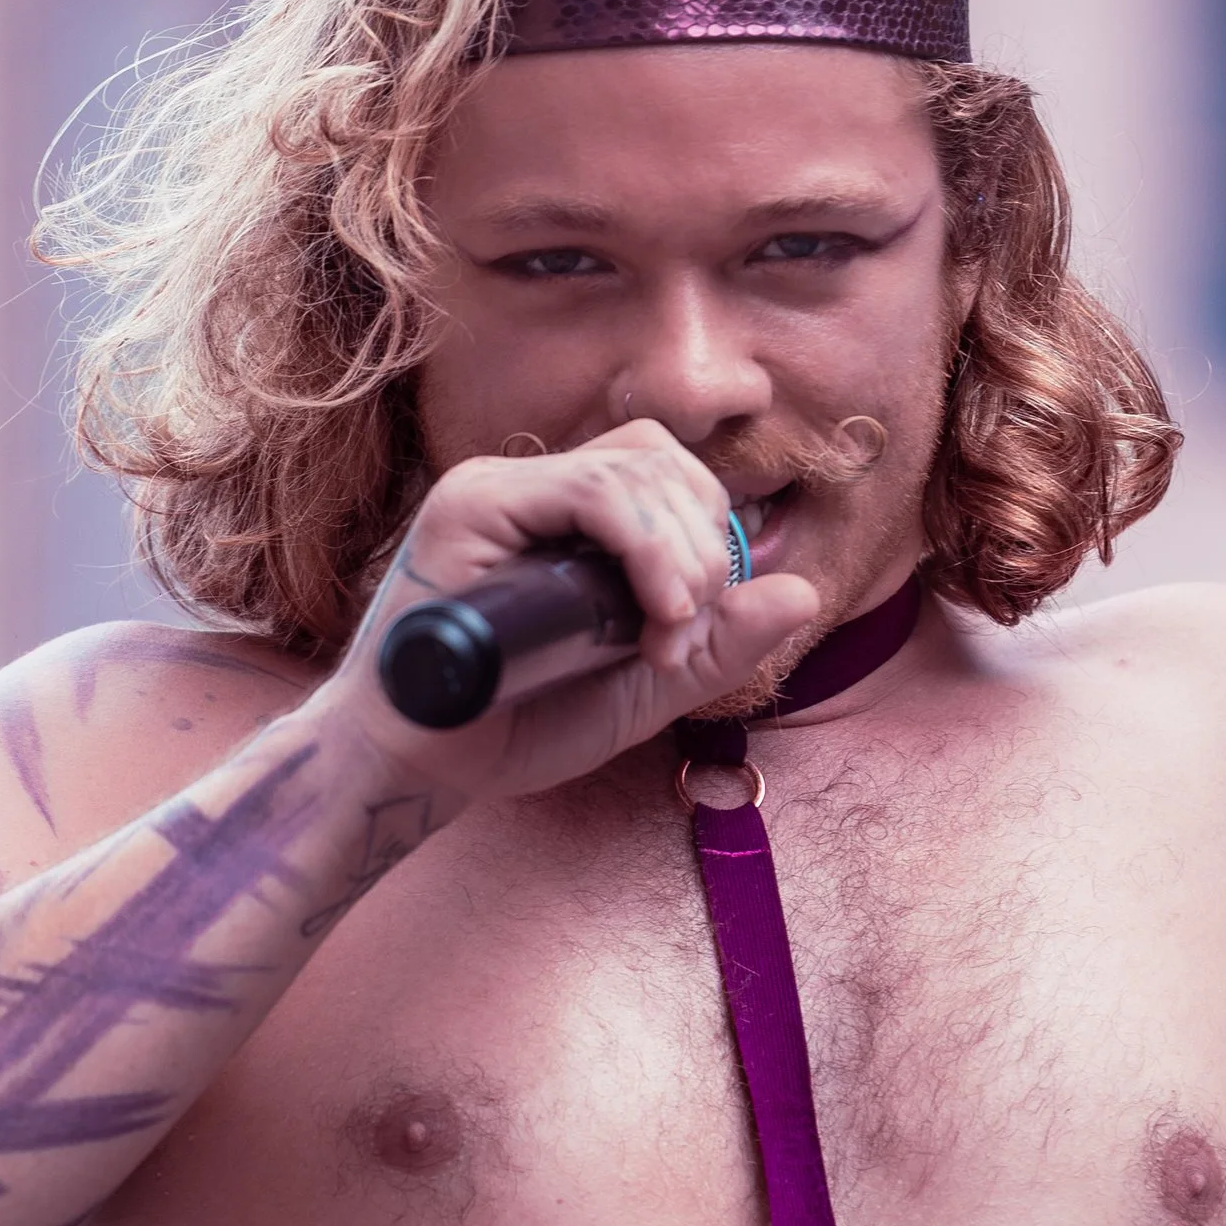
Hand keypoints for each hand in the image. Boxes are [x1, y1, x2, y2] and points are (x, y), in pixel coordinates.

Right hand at [315, 421, 819, 803]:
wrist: (422, 768)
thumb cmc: (513, 727)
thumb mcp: (640, 691)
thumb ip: (715, 646)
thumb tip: (802, 593)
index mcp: (569, 519)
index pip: (666, 474)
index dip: (707, 536)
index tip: (692, 627)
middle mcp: (533, 491)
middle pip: (659, 457)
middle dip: (701, 544)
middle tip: (683, 631)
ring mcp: (499, 490)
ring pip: (632, 468)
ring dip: (678, 550)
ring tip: (667, 627)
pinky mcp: (471, 506)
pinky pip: (588, 488)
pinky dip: (642, 543)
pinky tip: (654, 607)